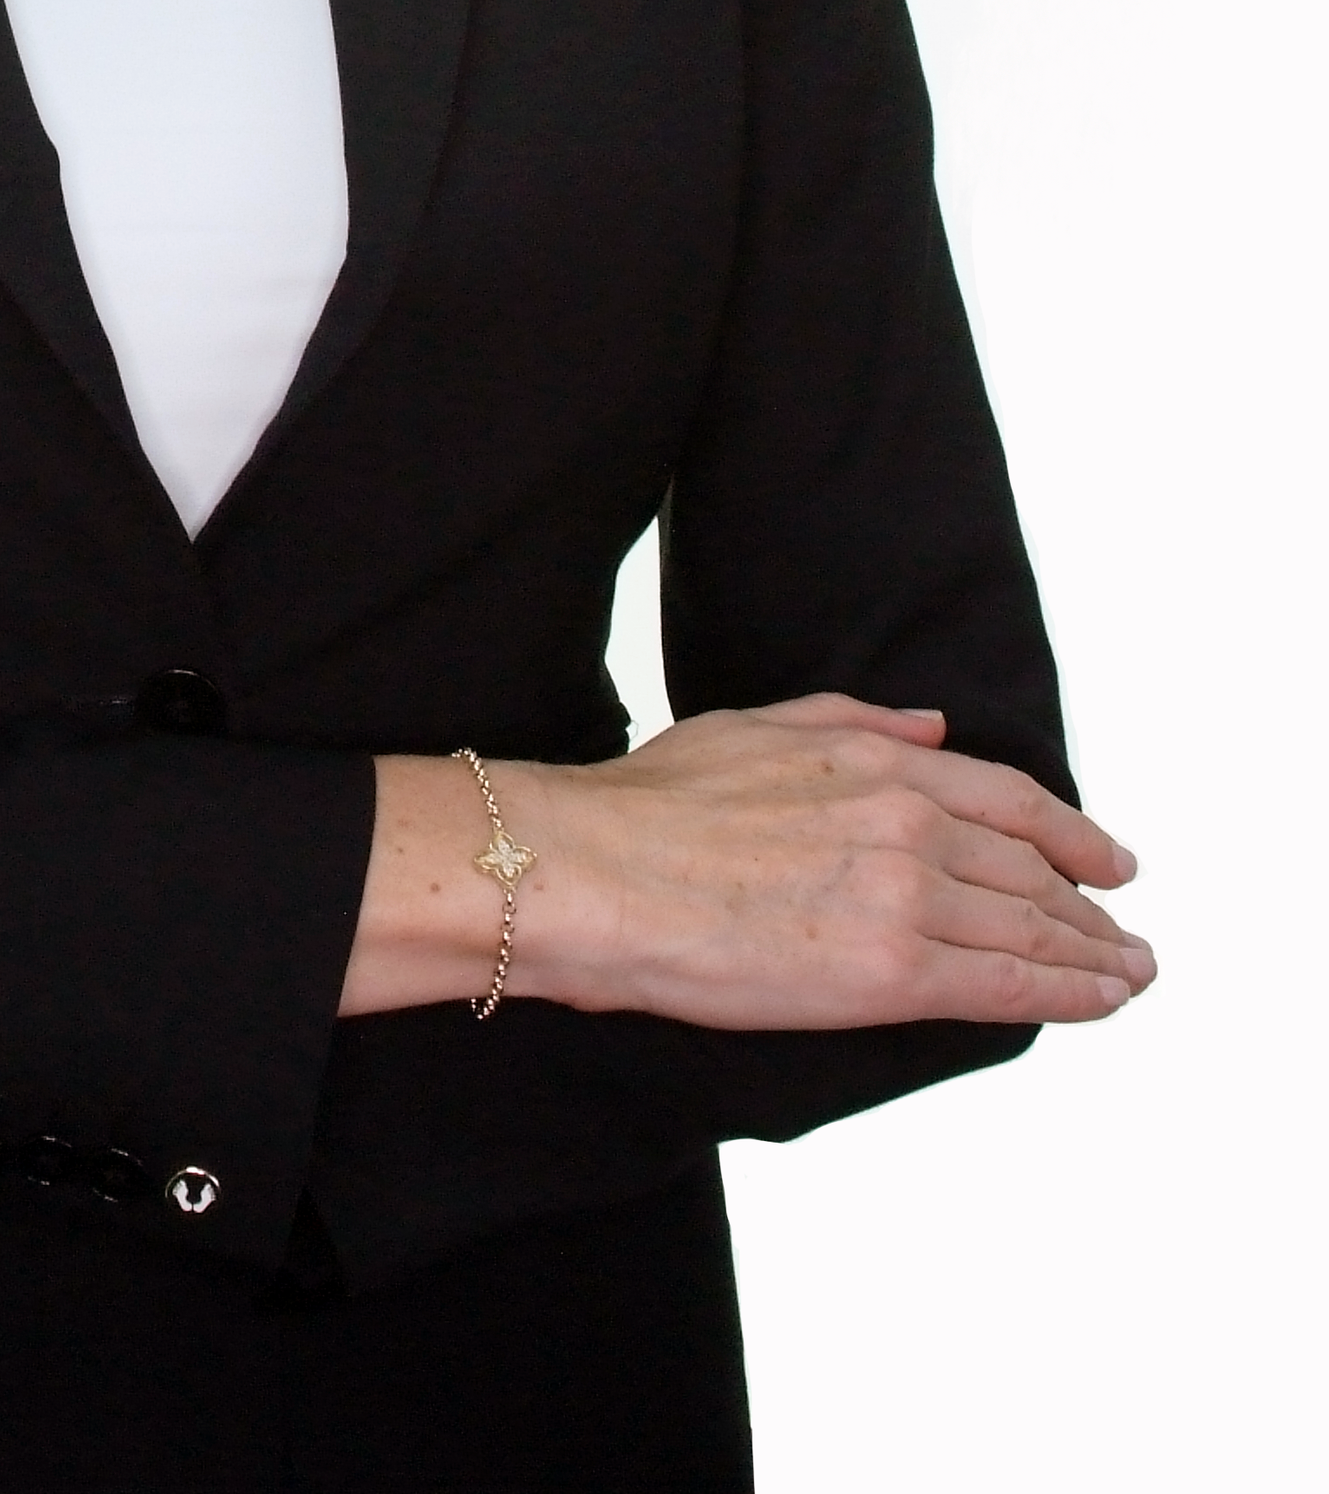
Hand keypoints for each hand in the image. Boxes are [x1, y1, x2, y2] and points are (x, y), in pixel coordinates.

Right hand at [342, 694, 1156, 1031]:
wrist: (595, 873)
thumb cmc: (647, 807)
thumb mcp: (754, 727)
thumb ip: (854, 721)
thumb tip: (930, 726)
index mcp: (876, 761)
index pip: (1010, 800)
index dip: (1071, 832)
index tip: (1106, 858)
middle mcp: (909, 821)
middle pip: (1034, 868)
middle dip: (1091, 902)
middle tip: (1125, 930)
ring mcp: (906, 897)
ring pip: (1035, 927)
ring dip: (1096, 953)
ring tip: (1127, 972)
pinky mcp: (892, 973)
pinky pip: (1011, 985)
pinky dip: (1073, 993)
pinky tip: (1102, 1001)